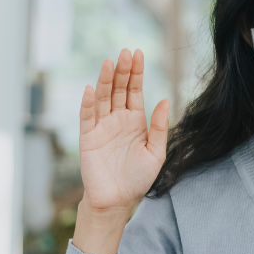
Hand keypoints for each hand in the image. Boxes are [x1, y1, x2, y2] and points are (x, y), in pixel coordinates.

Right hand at [78, 49, 169, 214]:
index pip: (135, 91)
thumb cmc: (138, 178)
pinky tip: (92, 89)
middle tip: (125, 52)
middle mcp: (118, 120)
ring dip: (105, 81)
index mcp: (135, 121)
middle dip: (122, 71)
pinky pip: (87, 117)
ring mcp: (102, 127)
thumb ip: (160, 127)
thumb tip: (165, 100)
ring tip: (109, 63)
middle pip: (119, 89)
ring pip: (103, 98)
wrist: (118, 201)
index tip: (138, 54)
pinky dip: (88, 103)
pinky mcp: (88, 138)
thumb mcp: (156, 153)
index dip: (136, 73)